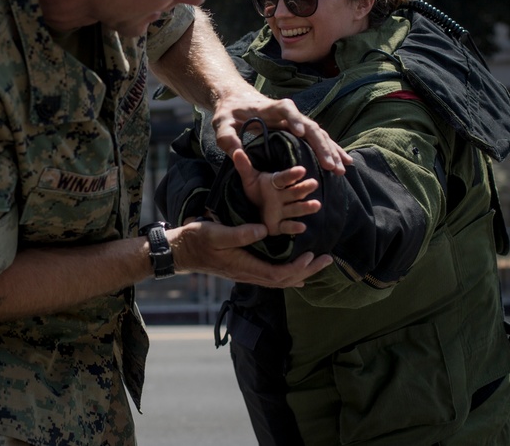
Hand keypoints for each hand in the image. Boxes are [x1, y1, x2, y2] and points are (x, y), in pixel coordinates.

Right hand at [169, 218, 331, 288]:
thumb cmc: (197, 240)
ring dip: (301, 273)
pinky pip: (272, 277)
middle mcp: (248, 274)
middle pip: (284, 280)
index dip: (296, 268)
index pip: (277, 274)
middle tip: (327, 259)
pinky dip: (289, 274)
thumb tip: (264, 229)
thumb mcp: (216, 232)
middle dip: (308, 271)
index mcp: (244, 266)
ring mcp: (247, 274)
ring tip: (319, 263)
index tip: (310, 255)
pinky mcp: (245, 269)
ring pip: (280, 280)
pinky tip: (297, 270)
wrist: (182, 252)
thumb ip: (240, 233)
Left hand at [211, 87, 351, 173]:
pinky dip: (330, 149)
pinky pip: (317, 139)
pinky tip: (343, 162)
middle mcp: (287, 113)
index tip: (300, 132)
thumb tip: (237, 154)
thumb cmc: (228, 112)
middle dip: (321, 146)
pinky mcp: (297, 129)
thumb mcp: (221, 124)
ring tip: (341, 169)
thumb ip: (227, 138)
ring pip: (318, 133)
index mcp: (269, 108)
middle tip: (331, 166)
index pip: (285, 109)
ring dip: (330, 150)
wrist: (235, 100)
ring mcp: (294, 121)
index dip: (294, 119)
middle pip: (309, 125)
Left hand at [231, 148, 320, 234]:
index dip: (291, 174)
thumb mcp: (249, 178)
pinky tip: (302, 227)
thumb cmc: (256, 190)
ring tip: (316, 204)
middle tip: (314, 183)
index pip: (284, 178)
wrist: (254, 210)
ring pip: (296, 208)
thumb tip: (236, 151)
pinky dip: (294, 227)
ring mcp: (283, 211)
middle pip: (294, 191)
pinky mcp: (280, 225)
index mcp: (276, 183)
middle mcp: (283, 196)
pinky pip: (287, 226)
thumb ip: (244, 166)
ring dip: (305, 207)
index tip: (301, 170)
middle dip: (304, 188)